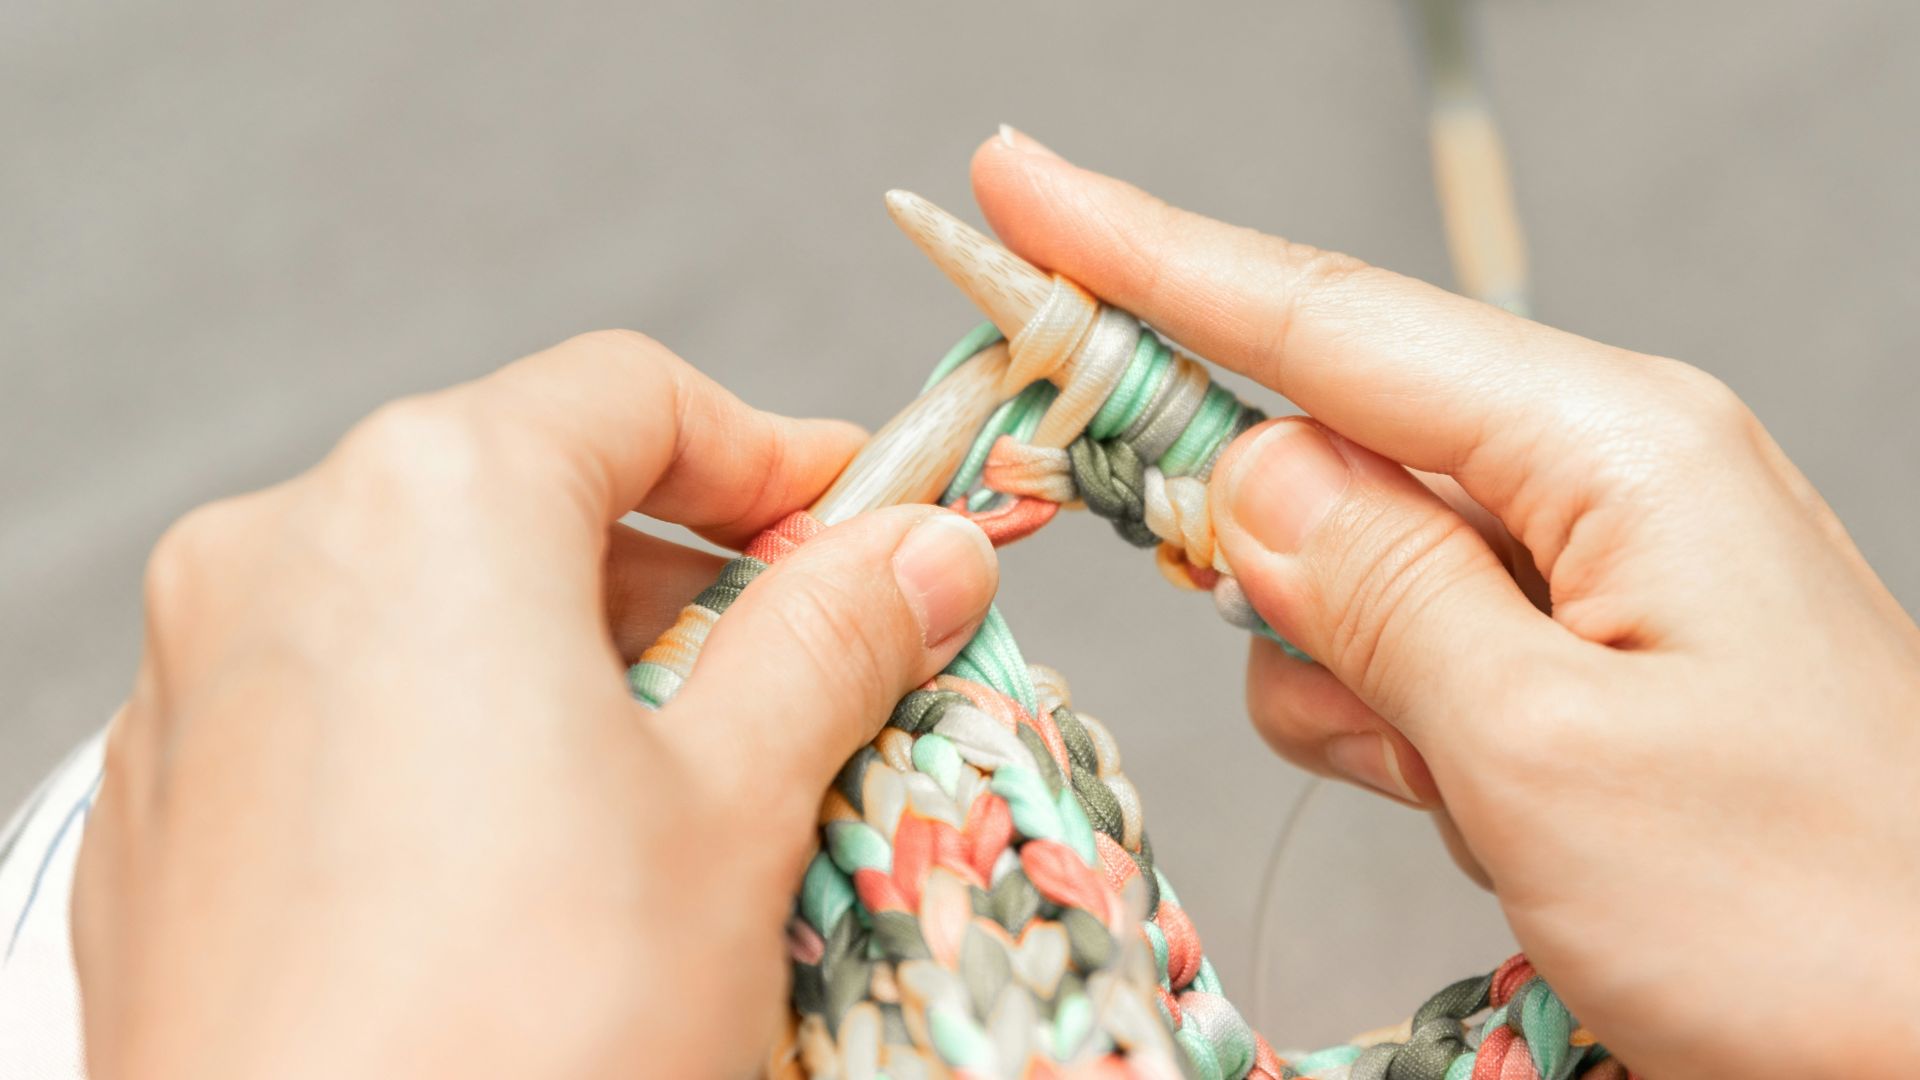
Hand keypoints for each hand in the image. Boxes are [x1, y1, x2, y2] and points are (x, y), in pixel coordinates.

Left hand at [72, 331, 998, 1078]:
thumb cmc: (528, 1028)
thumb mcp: (735, 809)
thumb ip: (833, 639)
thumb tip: (927, 553)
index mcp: (424, 504)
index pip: (632, 396)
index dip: (777, 455)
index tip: (869, 527)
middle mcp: (275, 558)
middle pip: (526, 494)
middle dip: (683, 576)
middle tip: (804, 675)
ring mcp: (196, 688)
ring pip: (428, 607)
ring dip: (575, 663)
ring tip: (679, 795)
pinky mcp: (166, 813)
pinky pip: (340, 712)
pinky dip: (457, 737)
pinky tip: (536, 867)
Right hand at [973, 130, 1919, 1078]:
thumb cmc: (1820, 915)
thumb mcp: (1546, 756)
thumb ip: (1375, 592)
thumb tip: (1243, 474)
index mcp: (1610, 448)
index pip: (1323, 319)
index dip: (1145, 254)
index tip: (1017, 186)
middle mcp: (1604, 479)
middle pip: (1329, 441)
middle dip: (1260, 549)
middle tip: (1296, 655)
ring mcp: (1595, 573)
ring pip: (1355, 572)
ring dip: (1352, 684)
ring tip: (1465, 793)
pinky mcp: (1583, 661)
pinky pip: (1413, 655)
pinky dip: (1400, 731)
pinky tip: (1482, 809)